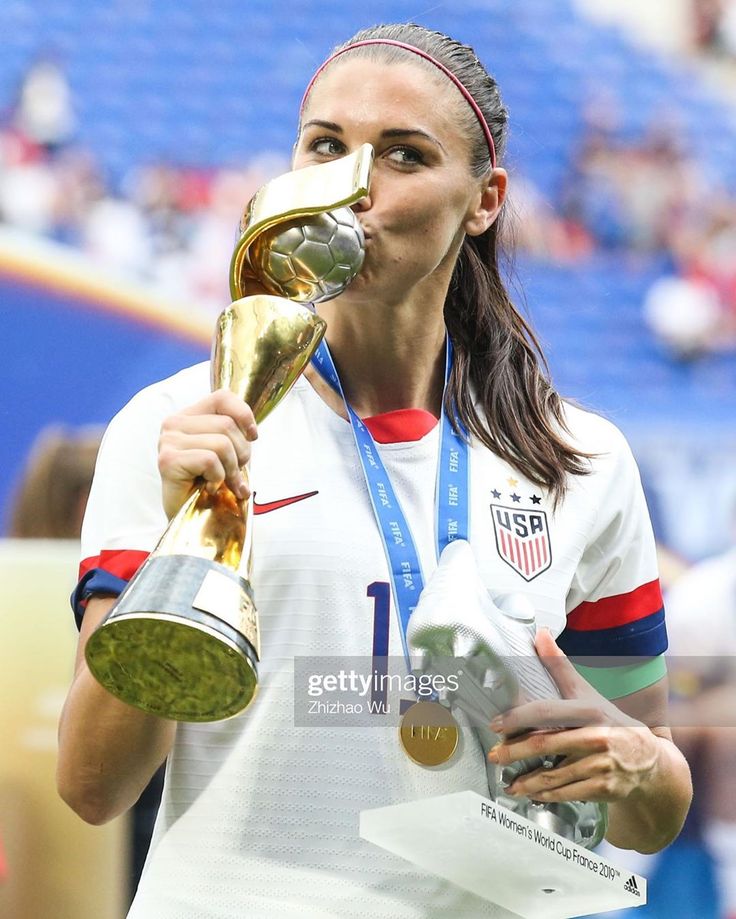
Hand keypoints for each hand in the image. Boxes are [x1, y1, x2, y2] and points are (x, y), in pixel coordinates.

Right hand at [158, 389, 257, 517]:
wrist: (188, 518)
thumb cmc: (208, 483)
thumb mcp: (226, 452)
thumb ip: (234, 434)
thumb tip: (253, 432)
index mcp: (188, 416)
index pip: (223, 396)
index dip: (244, 414)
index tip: (253, 437)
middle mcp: (174, 423)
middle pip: (227, 424)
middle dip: (241, 453)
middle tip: (234, 473)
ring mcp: (168, 441)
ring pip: (221, 443)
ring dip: (231, 469)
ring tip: (222, 482)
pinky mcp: (168, 461)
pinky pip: (210, 460)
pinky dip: (217, 478)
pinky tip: (208, 487)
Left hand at [487, 629, 659, 803]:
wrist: (650, 761)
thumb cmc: (610, 722)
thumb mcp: (587, 694)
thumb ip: (560, 667)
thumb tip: (540, 634)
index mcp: (589, 711)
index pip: (547, 712)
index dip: (519, 718)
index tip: (496, 724)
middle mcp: (597, 737)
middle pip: (545, 745)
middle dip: (514, 752)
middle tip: (495, 755)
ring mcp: (602, 765)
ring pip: (554, 775)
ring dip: (527, 782)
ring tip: (509, 783)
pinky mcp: (605, 789)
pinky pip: (568, 793)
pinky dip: (547, 796)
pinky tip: (532, 794)